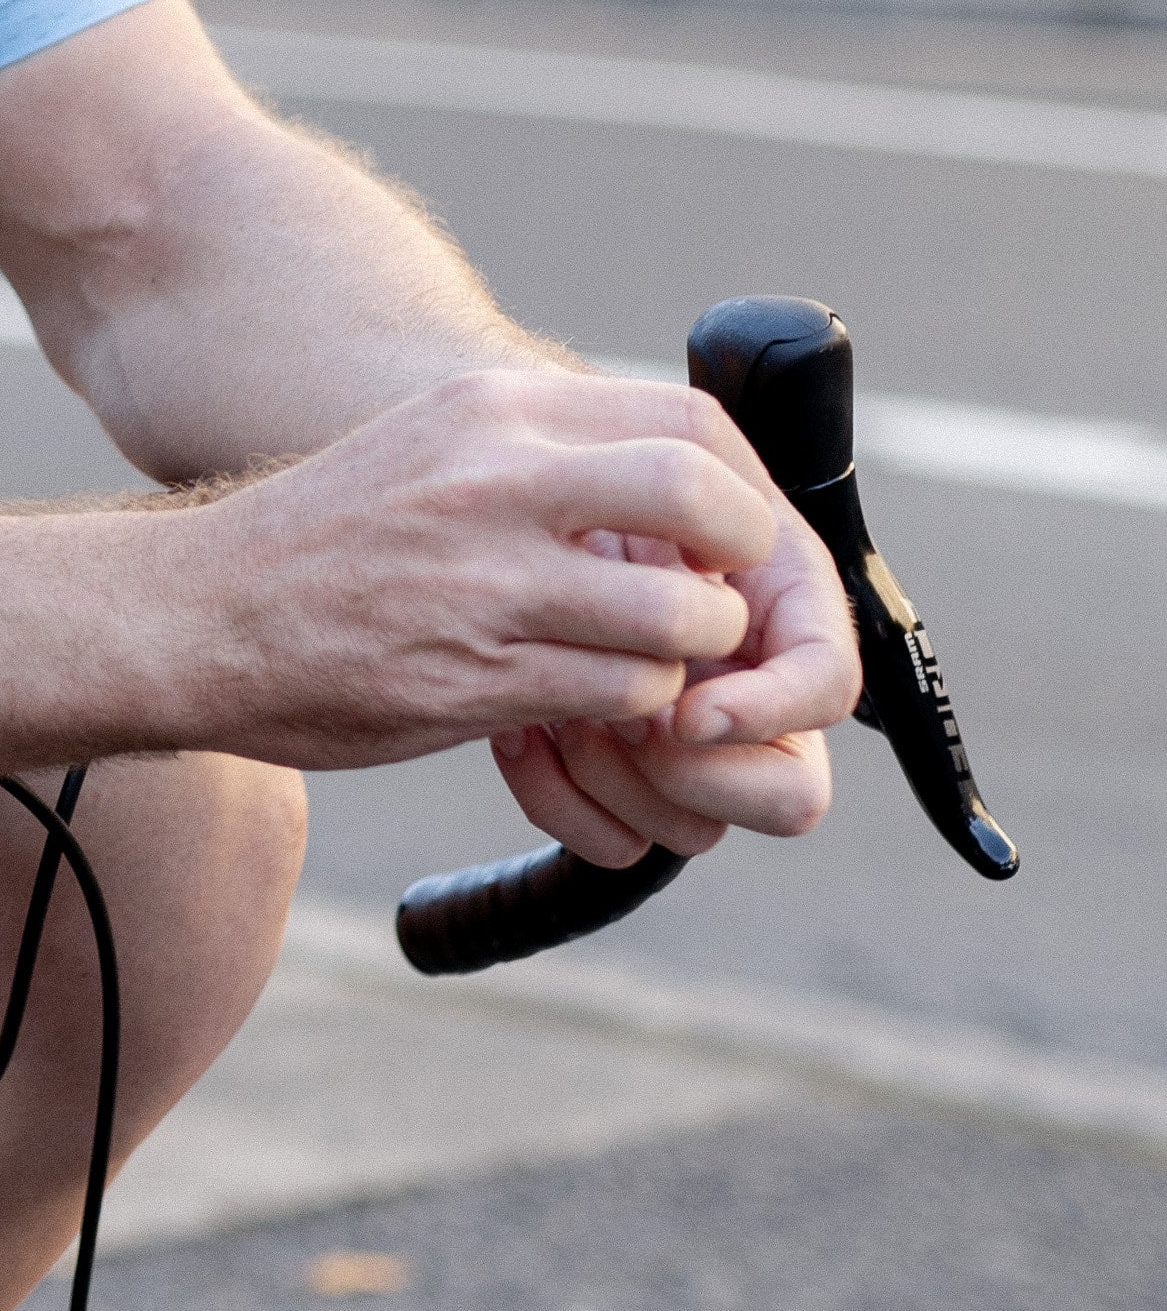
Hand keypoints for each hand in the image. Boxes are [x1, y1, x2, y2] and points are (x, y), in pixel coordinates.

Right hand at [186, 374, 857, 800]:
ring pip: (676, 614)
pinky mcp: (470, 675)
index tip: (735, 542)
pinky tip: (599, 713)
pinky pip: (618, 692)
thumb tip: (655, 478)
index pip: (688, 424)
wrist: (188, 617)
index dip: (744, 492)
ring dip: (693, 656)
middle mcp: (492, 477)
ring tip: (660, 669)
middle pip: (699, 497)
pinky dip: (637, 713)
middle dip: (745, 564)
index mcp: (491, 410)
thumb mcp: (427, 448)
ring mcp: (482, 578)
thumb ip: (533, 451)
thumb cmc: (316, 544)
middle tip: (724, 607)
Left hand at [487, 478, 844, 867]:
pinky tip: (514, 735)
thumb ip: (693, 506)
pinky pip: (615, 844)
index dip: (772, 708)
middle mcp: (750, 693)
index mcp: (778, 612)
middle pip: (788, 794)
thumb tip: (704, 617)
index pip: (828, 684)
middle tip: (608, 715)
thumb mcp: (638, 467)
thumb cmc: (563, 482)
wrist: (482, 531)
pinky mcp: (621, 788)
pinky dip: (560, 798)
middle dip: (692, 768)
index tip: (686, 714)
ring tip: (546, 708)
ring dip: (615, 775)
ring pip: (696, 829)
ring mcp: (689, 749)